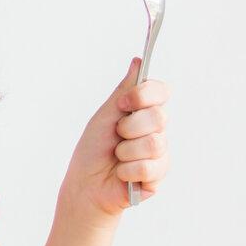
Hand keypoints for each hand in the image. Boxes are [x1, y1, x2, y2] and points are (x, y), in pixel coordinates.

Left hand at [59, 56, 171, 218]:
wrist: (85, 185)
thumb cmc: (93, 149)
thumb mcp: (105, 116)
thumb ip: (124, 91)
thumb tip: (138, 61)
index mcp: (143, 112)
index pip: (161, 91)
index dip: (144, 95)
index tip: (123, 104)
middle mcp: (156, 130)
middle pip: (159, 117)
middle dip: (129, 128)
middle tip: (116, 138)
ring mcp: (160, 153)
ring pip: (154, 143)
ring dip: (126, 152)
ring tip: (117, 158)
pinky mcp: (159, 175)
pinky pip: (149, 167)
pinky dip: (127, 170)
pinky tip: (122, 175)